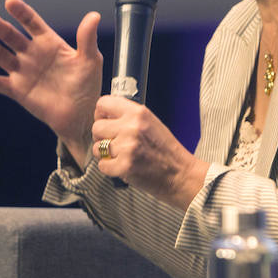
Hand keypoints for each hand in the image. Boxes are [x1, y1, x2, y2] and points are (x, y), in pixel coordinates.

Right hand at [0, 0, 103, 163]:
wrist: (82, 116)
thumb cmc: (88, 86)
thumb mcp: (90, 60)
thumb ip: (87, 38)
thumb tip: (94, 15)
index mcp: (49, 43)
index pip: (31, 23)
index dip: (21, 12)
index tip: (10, 2)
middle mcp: (32, 54)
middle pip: (12, 37)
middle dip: (0, 27)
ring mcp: (23, 72)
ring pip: (2, 56)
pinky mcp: (18, 91)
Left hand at [91, 95, 209, 208]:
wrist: (180, 174)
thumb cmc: (166, 151)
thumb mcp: (151, 123)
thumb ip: (129, 117)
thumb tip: (105, 116)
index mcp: (139, 113)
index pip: (103, 104)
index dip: (100, 114)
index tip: (104, 121)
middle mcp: (132, 127)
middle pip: (96, 127)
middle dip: (101, 137)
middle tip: (113, 143)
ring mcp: (128, 147)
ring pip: (97, 147)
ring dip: (104, 154)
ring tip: (119, 156)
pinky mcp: (124, 166)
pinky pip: (102, 165)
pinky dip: (109, 169)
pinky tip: (121, 167)